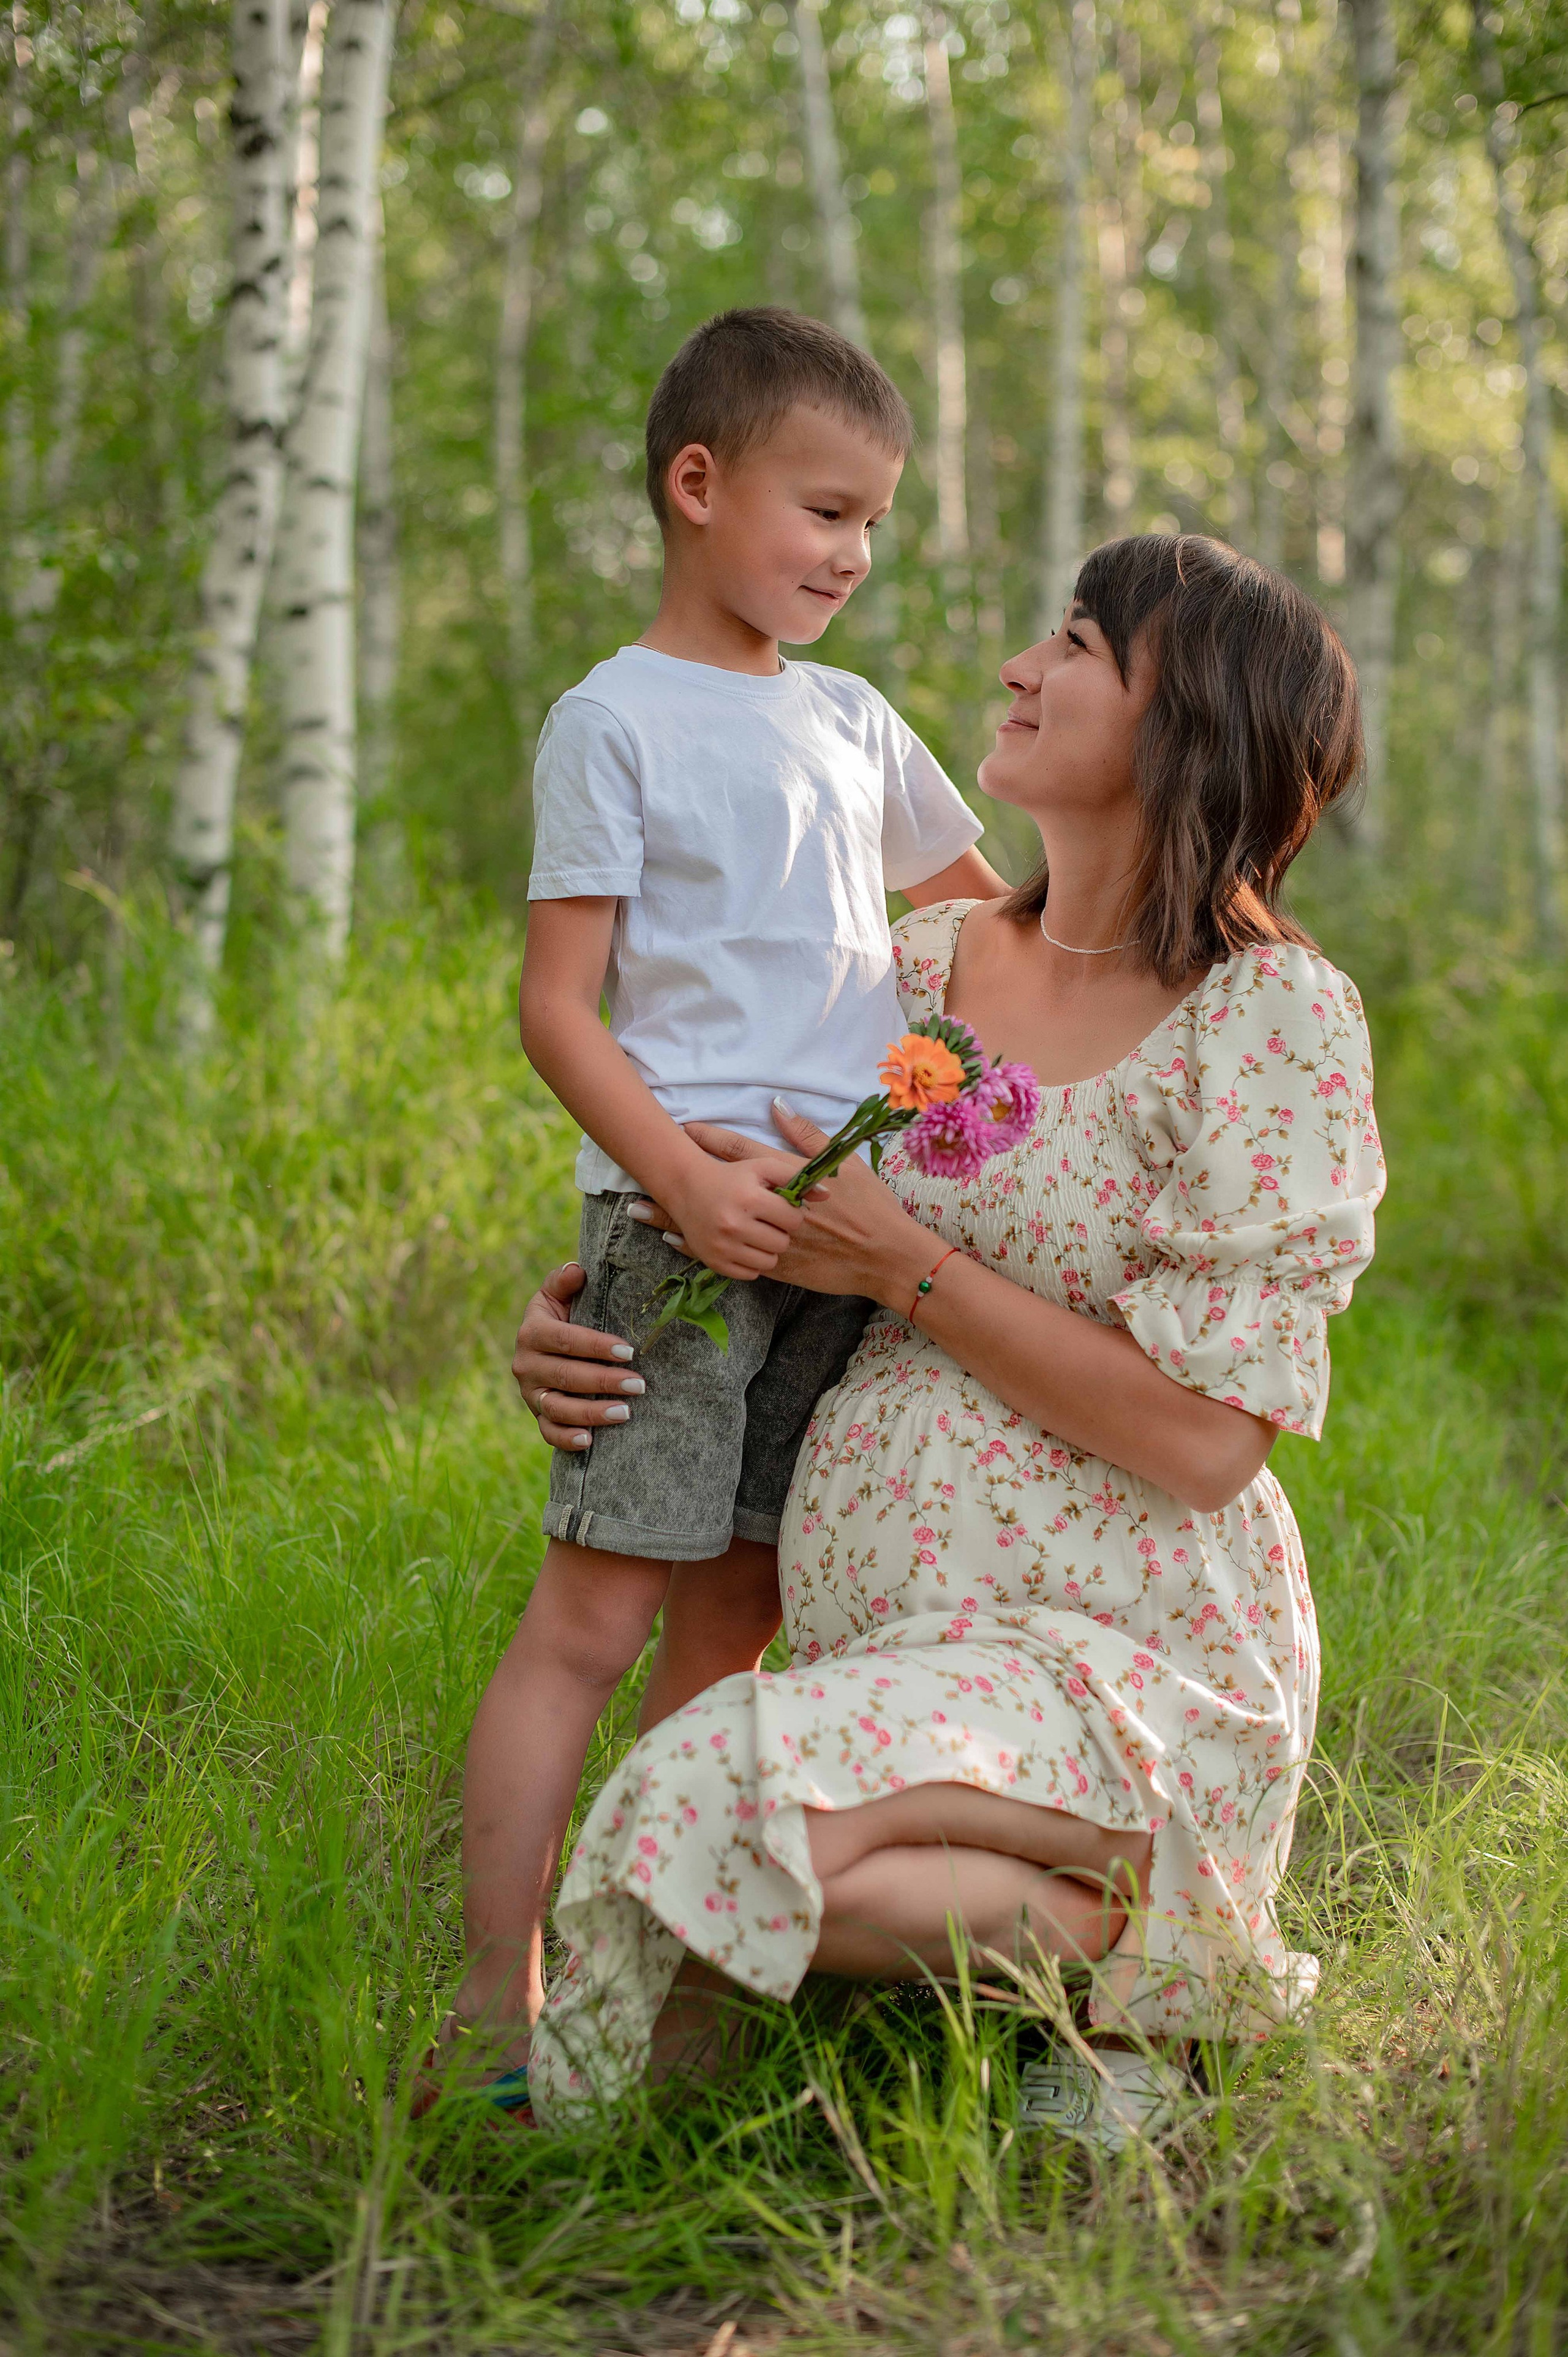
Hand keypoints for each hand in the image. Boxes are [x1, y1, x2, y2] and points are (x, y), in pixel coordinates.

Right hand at [510, 1263, 645, 1450]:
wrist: (547, 1345)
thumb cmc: (562, 1314)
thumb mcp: (558, 1295)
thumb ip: (564, 1281)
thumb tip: (576, 1270)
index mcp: (532, 1332)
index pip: (565, 1340)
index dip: (596, 1346)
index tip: (628, 1351)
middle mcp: (526, 1364)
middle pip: (565, 1376)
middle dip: (604, 1381)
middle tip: (639, 1385)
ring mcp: (530, 1394)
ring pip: (558, 1408)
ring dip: (592, 1413)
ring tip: (625, 1412)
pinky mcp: (537, 1415)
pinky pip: (548, 1432)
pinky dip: (567, 1438)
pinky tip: (590, 1440)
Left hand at [657, 1102, 930, 1308]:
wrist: (886, 1257)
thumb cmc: (871, 1207)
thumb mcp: (844, 1165)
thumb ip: (807, 1136)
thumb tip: (776, 1105)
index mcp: (790, 1178)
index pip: (742, 1153)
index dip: (711, 1139)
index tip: (684, 1129)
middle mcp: (773, 1208)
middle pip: (719, 1190)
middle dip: (681, 1179)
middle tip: (645, 1173)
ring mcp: (770, 1239)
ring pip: (717, 1227)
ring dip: (679, 1219)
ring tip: (643, 1211)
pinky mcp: (776, 1266)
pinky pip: (729, 1257)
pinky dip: (701, 1250)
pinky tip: (677, 1244)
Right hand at [662, 1145, 806, 1279]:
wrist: (687, 1189)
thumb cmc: (732, 1177)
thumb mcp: (763, 1167)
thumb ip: (796, 1175)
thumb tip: (828, 1194)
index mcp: (750, 1199)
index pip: (793, 1219)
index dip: (791, 1213)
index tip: (780, 1209)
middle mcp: (734, 1224)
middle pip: (782, 1242)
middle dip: (780, 1232)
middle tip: (768, 1222)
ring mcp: (723, 1246)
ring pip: (769, 1261)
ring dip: (768, 1249)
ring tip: (757, 1233)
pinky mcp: (715, 1263)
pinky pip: (750, 1274)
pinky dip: (752, 1263)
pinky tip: (745, 1245)